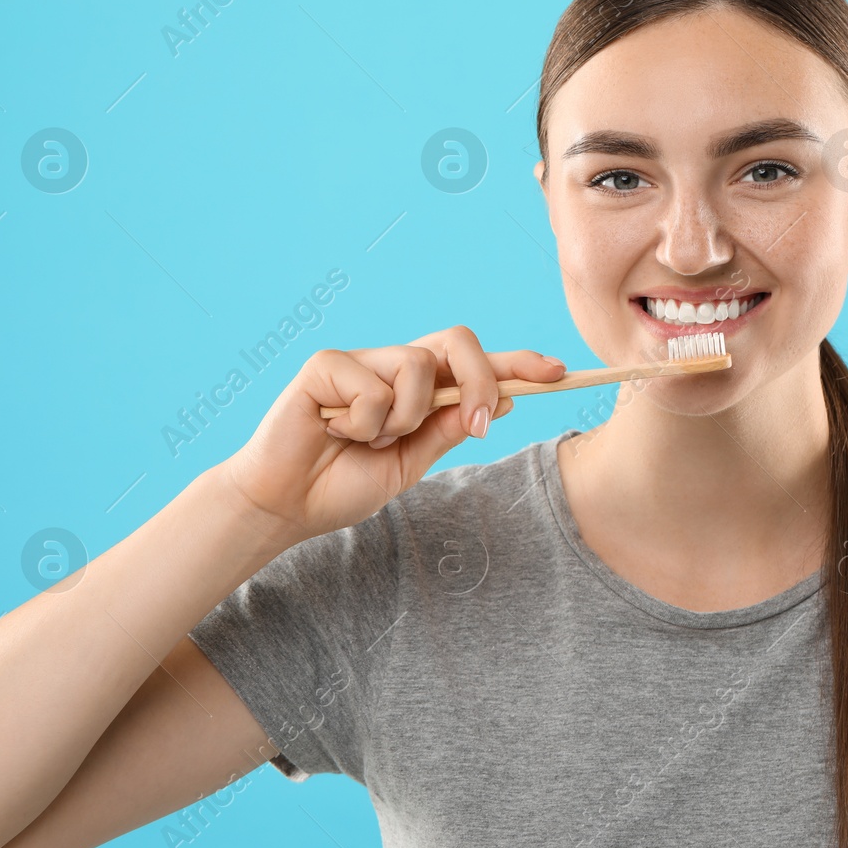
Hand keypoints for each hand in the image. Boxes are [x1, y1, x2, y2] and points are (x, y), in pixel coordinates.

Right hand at [214, 325, 565, 547]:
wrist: (286, 506)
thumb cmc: (342, 484)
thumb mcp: (410, 464)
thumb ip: (449, 430)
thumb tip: (505, 400)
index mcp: (417, 389)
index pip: (473, 364)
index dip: (517, 362)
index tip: (561, 371)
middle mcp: (392, 366)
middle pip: (456, 341)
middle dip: (482, 379)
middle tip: (478, 424)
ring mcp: (360, 360)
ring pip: (416, 366)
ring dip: (403, 419)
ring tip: (366, 441)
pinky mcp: (326, 364)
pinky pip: (373, 386)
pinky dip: (363, 423)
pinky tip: (333, 432)